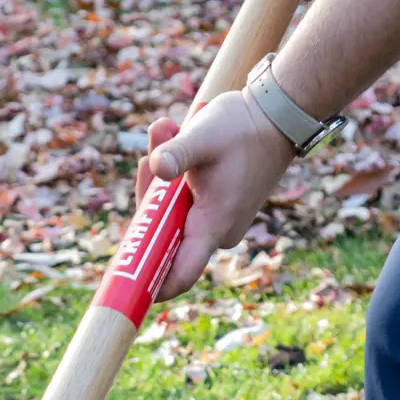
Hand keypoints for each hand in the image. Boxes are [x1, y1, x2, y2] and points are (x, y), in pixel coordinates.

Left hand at [134, 89, 295, 299]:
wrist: (277, 114)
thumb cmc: (243, 127)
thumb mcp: (204, 135)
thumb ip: (177, 152)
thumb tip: (155, 166)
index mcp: (213, 227)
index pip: (179, 276)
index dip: (150, 284)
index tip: (123, 278)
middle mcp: (215, 233)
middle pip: (164, 237)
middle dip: (147, 202)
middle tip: (149, 159)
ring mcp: (216, 223)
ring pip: (170, 216)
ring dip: (158, 182)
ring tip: (166, 132)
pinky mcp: (216, 209)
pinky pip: (182, 205)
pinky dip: (171, 180)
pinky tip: (172, 139)